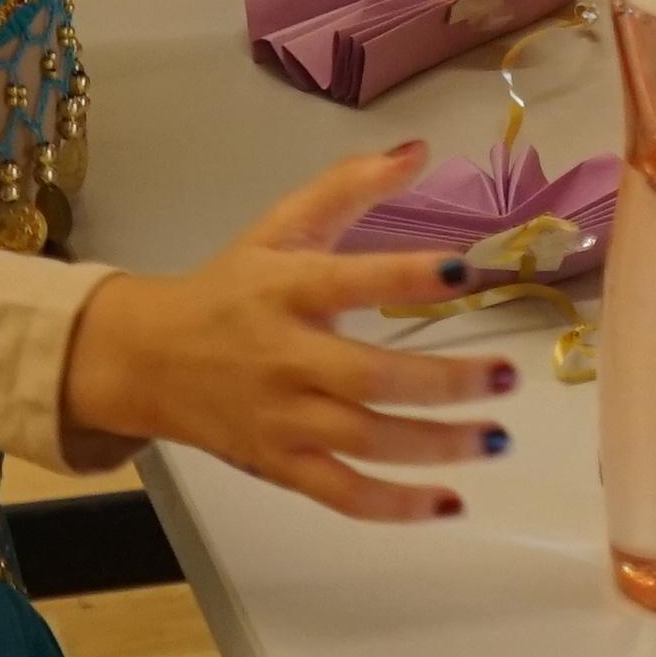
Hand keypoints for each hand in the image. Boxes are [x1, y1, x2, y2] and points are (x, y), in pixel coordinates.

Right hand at [58, 145, 519, 521]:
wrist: (147, 360)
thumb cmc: (231, 290)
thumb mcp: (279, 229)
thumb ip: (347, 187)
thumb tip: (418, 149)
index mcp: (286, 290)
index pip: (349, 281)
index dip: (405, 277)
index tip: (464, 273)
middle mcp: (285, 358)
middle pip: (369, 379)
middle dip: (444, 382)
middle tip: (508, 376)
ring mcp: (282, 419)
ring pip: (366, 442)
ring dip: (437, 446)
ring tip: (498, 438)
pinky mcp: (280, 465)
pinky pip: (342, 494)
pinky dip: (395, 507)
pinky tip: (450, 503)